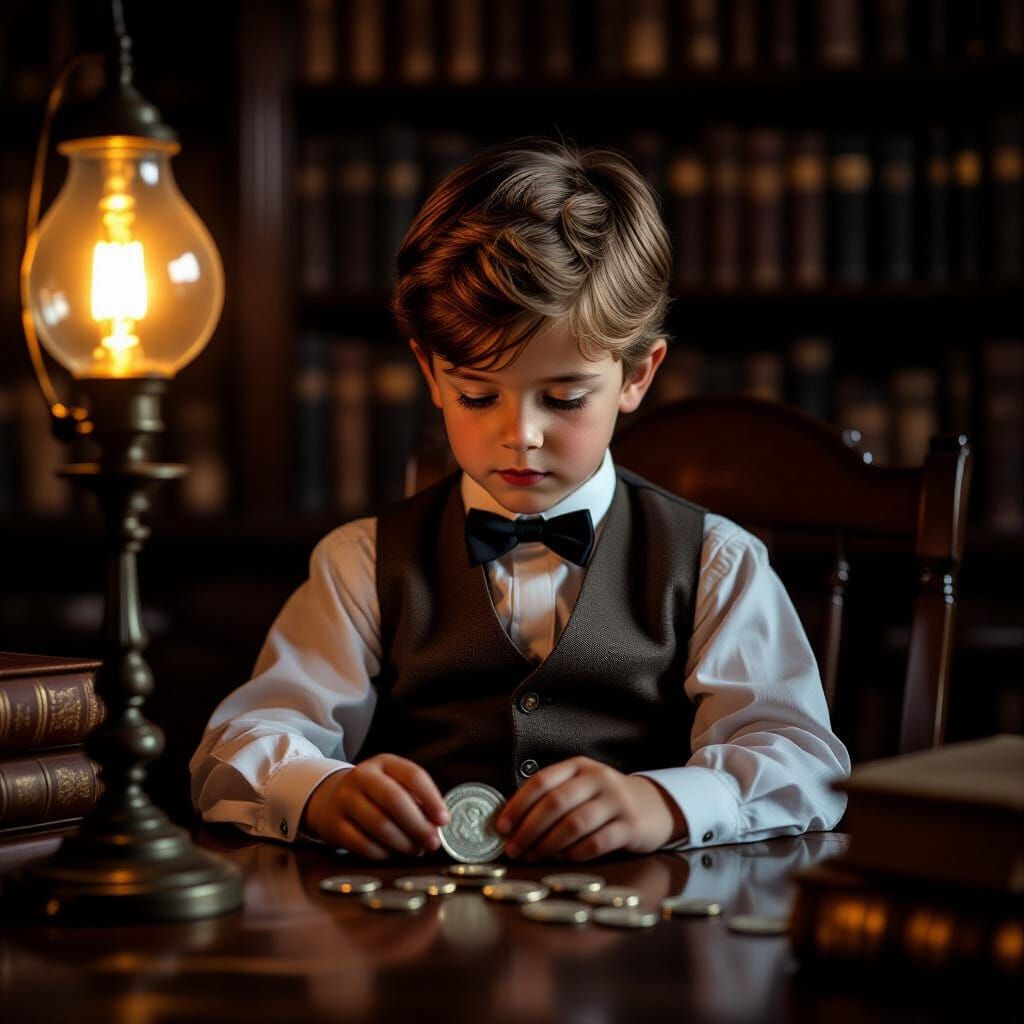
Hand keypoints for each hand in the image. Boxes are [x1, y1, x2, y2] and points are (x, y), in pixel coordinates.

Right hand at [300, 753, 448, 858]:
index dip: (431, 798)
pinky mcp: (334, 826)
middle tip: (433, 842)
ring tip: (416, 850)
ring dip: (403, 843)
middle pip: (394, 800)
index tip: (444, 820)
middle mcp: (362, 777)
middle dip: (418, 825)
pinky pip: (363, 845)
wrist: (330, 798)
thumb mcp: (394, 784)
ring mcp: (345, 800)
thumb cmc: (375, 794)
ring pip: (379, 824)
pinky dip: (383, 853)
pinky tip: (393, 854)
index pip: (413, 775)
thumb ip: (416, 800)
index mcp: (384, 763)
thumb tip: (437, 826)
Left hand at [496, 757, 686, 861]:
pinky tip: (562, 861)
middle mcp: (598, 779)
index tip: (501, 827)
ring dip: (548, 845)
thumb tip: (510, 824)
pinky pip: (597, 843)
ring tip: (533, 857)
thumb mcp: (581, 787)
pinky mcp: (631, 826)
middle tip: (513, 850)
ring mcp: (616, 801)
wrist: (654, 805)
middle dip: (528, 829)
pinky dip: (574, 854)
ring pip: (574, 824)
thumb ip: (552, 798)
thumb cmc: (604, 800)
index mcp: (579, 766)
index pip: (541, 781)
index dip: (518, 805)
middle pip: (555, 803)